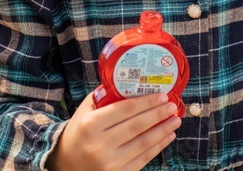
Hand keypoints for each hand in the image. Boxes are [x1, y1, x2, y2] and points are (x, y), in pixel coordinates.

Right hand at [47, 92, 180, 170]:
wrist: (67, 163)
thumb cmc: (80, 131)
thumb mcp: (86, 110)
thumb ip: (106, 96)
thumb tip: (132, 80)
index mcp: (91, 125)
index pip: (124, 110)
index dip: (146, 102)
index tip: (162, 95)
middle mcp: (100, 145)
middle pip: (136, 126)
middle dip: (158, 114)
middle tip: (172, 105)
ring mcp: (110, 163)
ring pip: (143, 143)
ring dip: (163, 130)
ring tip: (175, 119)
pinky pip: (143, 159)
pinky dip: (158, 146)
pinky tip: (168, 135)